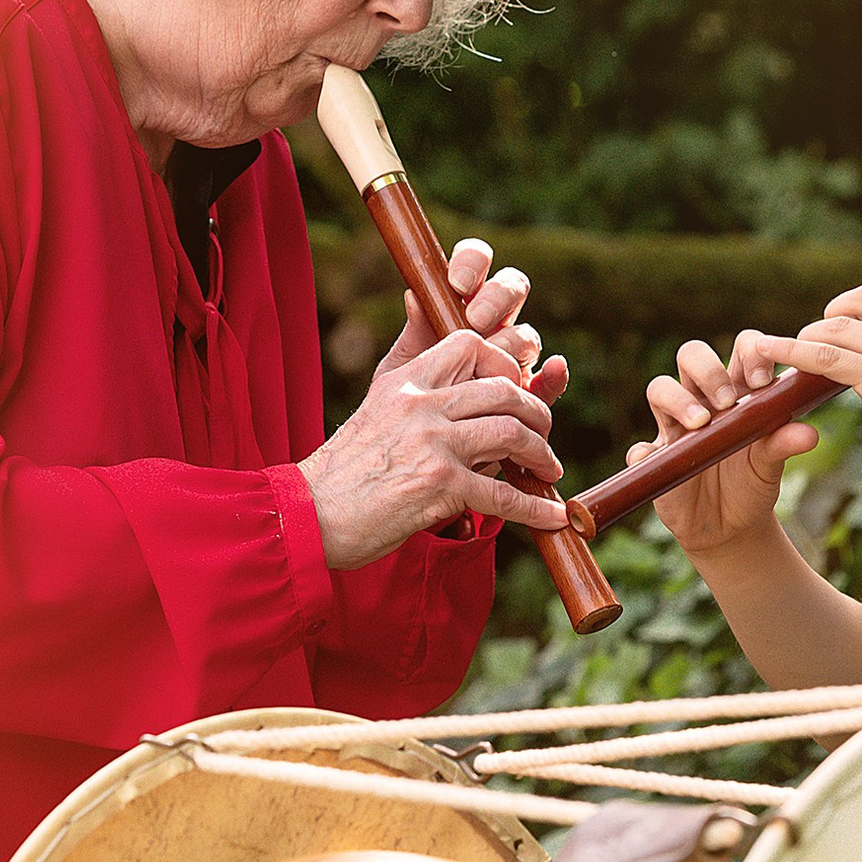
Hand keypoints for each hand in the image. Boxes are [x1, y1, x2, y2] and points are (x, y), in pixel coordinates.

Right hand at [300, 328, 571, 570]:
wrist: (310, 513)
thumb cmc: (346, 470)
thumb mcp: (376, 410)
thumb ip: (416, 393)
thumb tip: (462, 389)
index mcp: (406, 380)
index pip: (470, 344)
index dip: (505, 364)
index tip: (516, 391)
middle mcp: (421, 403)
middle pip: (504, 389)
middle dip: (537, 413)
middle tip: (544, 435)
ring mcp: (432, 442)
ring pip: (512, 433)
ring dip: (542, 455)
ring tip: (548, 471)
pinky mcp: (438, 485)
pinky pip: (502, 495)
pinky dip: (534, 509)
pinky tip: (550, 517)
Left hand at [372, 236, 567, 413]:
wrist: (419, 455)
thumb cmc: (408, 406)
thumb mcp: (402, 371)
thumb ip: (414, 337)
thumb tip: (414, 295)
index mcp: (459, 305)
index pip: (475, 263)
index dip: (472, 263)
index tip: (456, 282)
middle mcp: (493, 325)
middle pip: (511, 288)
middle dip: (497, 298)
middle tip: (475, 318)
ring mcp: (514, 358)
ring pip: (526, 333)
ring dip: (513, 340)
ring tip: (494, 355)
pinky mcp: (530, 395)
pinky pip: (550, 381)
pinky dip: (554, 375)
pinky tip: (554, 369)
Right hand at [636, 330, 817, 556]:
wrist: (730, 527)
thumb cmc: (752, 483)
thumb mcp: (771, 465)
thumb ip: (784, 444)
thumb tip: (809, 433)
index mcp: (737, 392)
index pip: (740, 349)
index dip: (749, 353)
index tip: (762, 382)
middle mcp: (702, 400)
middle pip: (691, 355)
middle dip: (708, 368)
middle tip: (728, 400)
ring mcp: (674, 427)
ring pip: (659, 387)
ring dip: (677, 399)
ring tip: (701, 424)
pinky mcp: (655, 459)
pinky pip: (639, 449)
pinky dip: (644, 452)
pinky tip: (655, 458)